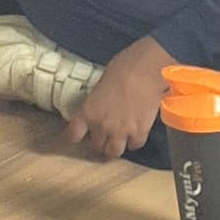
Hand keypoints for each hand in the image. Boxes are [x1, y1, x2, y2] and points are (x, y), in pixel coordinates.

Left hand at [64, 38, 168, 159]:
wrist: (146, 70)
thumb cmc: (122, 67)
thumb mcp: (101, 85)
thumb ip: (98, 102)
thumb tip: (102, 106)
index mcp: (88, 112)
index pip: (73, 135)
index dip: (74, 137)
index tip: (78, 137)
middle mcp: (102, 126)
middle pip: (97, 146)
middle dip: (101, 141)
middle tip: (106, 134)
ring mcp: (121, 132)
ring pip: (114, 152)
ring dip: (116, 146)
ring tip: (120, 139)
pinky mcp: (140, 133)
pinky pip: (135, 145)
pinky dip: (134, 141)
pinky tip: (136, 133)